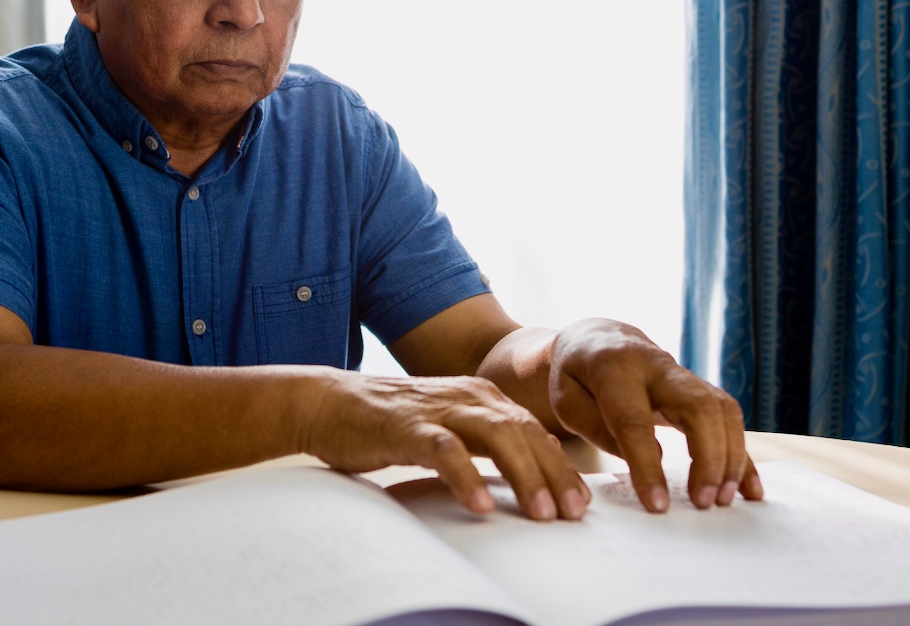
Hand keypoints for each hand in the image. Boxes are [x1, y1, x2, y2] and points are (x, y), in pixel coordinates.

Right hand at [300, 370, 590, 520]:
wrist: (328, 403)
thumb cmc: (389, 423)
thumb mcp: (447, 428)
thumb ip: (481, 445)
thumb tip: (524, 484)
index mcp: (481, 397)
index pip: (533, 431)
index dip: (561, 466)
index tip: (581, 503)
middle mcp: (467, 396)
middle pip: (525, 433)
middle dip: (554, 474)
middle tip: (574, 513)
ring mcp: (438, 408)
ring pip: (495, 436)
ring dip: (523, 474)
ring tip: (540, 513)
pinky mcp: (406, 425)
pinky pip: (444, 449)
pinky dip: (466, 476)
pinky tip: (481, 504)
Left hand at [547, 318, 761, 511]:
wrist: (599, 339)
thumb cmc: (577, 375)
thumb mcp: (566, 399)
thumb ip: (596, 428)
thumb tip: (644, 459)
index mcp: (614, 367)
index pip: (634, 420)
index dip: (647, 465)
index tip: (658, 505)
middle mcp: (658, 366)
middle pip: (699, 406)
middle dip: (708, 457)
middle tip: (704, 502)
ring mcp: (684, 375)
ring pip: (722, 410)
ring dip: (730, 458)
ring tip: (721, 500)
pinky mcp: (699, 389)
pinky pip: (729, 419)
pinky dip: (741, 455)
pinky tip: (748, 490)